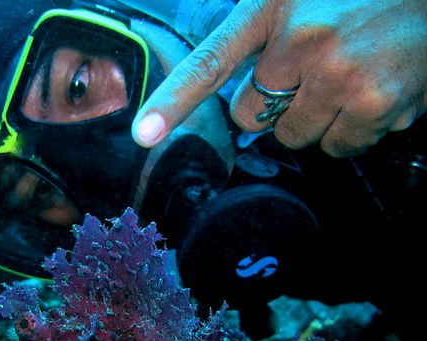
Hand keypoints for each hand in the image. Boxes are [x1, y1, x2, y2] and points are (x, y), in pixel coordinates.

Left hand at [132, 0, 426, 156]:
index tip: (144, 134)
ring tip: (347, 75)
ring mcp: (341, 75)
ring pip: (296, 136)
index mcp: (273, 6)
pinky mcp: (377, 104)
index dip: (173, 101)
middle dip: (271, 105)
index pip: (211, 62)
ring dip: (313, 117)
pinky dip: (352, 128)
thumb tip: (243, 80)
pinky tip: (372, 88)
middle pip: (251, 116)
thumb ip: (261, 29)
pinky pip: (341, 145)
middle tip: (307, 73)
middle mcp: (303, 41)